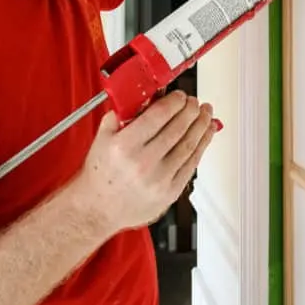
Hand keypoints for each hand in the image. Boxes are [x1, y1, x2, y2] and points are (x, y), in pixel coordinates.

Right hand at [77, 91, 217, 235]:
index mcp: (124, 145)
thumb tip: (143, 97)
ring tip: (205, 114)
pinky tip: (205, 135)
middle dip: (191, 110)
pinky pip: (192, 163)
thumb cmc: (100, 174)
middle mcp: (143, 162)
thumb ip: (120, 114)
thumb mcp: (102, 138)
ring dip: (202, 125)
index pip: (159, 115)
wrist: (98, 208)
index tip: (179, 96)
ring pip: (189, 145)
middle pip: (178, 128)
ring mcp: (159, 179)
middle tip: (194, 102)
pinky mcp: (170, 191)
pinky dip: (202, 146)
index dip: (174, 101)